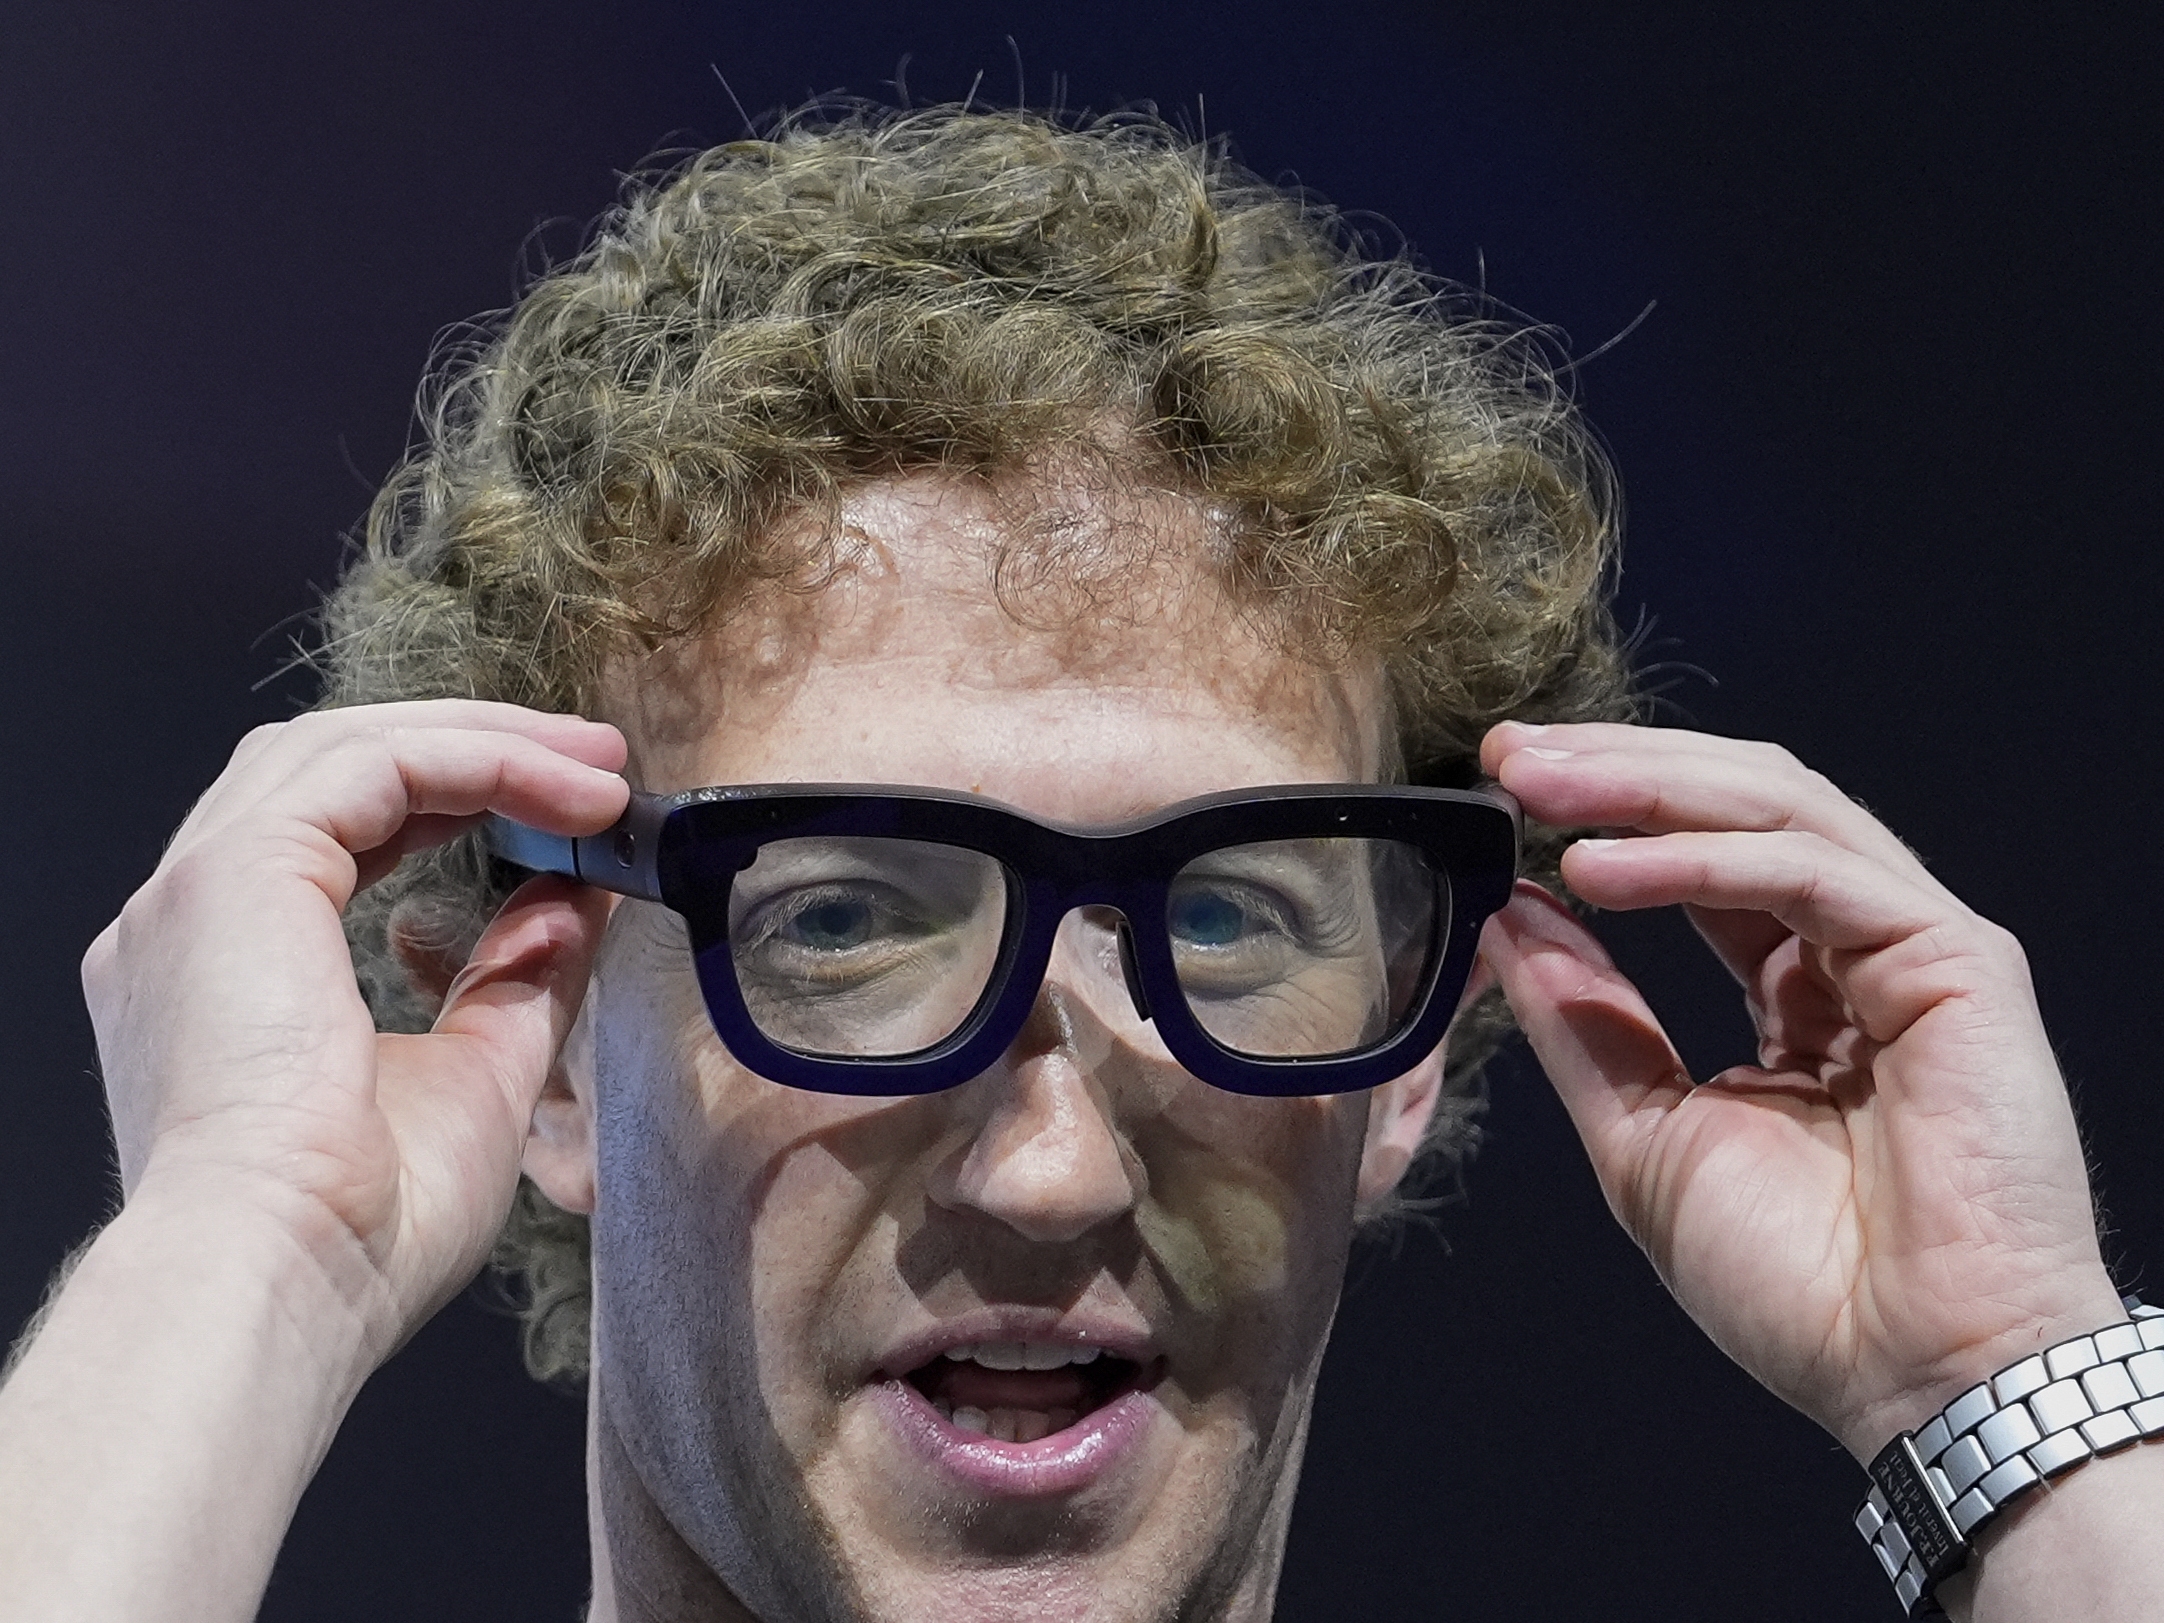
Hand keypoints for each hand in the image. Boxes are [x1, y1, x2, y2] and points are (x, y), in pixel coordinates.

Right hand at [80, 700, 628, 1358]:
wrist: (284, 1281)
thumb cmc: (362, 1230)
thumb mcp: (476, 1076)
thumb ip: (517, 976)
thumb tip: (571, 899)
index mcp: (228, 975)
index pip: (338, 831)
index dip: (457, 798)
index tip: (570, 811)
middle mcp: (190, 922)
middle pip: (333, 766)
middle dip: (475, 748)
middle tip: (597, 761)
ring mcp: (196, 891)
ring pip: (347, 748)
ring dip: (485, 742)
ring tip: (598, 766)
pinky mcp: (233, 874)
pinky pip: (370, 768)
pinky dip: (477, 762)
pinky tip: (566, 792)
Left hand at [1477, 721, 2121, 1458]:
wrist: (1910, 1377)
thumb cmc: (1797, 1282)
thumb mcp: (1645, 1133)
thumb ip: (1584, 1019)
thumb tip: (1506, 917)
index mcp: (1795, 989)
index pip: (1699, 853)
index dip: (1605, 810)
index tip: (1498, 789)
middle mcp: (1854, 950)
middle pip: (1738, 805)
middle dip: (1616, 770)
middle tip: (1506, 756)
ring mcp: (1910, 947)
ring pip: (1778, 811)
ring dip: (1644, 789)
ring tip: (1534, 787)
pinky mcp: (1953, 962)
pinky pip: (1811, 875)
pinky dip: (1698, 860)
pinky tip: (1601, 869)